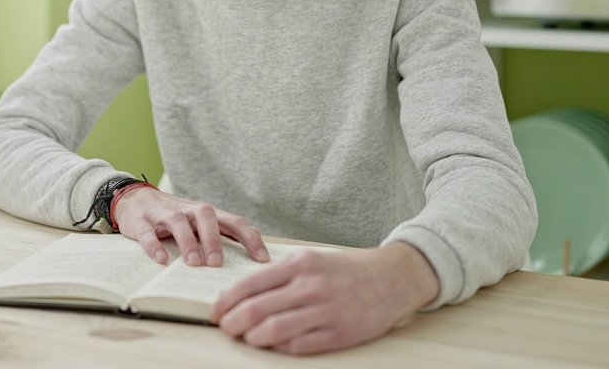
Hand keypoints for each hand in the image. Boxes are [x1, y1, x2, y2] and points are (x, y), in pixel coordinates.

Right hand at [111, 188, 267, 267]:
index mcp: (205, 213)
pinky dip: (154, 245)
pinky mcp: (141, 222)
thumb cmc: (173, 215)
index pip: (233, 221)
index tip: (262, 259)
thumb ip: (224, 229)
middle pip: (206, 216)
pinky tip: (161, 260)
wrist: (134, 198)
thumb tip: (254, 239)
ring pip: (178, 222)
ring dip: (187, 242)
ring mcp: (163, 214)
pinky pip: (148, 232)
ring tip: (194, 263)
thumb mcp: (199, 221)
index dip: (249, 239)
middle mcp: (187, 210)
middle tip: (218, 264)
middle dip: (214, 239)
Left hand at [210, 242, 438, 354]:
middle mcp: (311, 286)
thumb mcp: (311, 259)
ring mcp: (326, 311)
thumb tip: (243, 294)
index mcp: (300, 264)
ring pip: (274, 330)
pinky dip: (279, 348)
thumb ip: (280, 275)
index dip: (226, 301)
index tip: (216, 310)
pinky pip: (299, 346)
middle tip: (225, 328)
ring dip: (252, 338)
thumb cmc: (345, 270)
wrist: (392, 278)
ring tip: (246, 338)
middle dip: (232, 322)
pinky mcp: (339, 334)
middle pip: (256, 309)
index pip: (250, 284)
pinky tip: (271, 345)